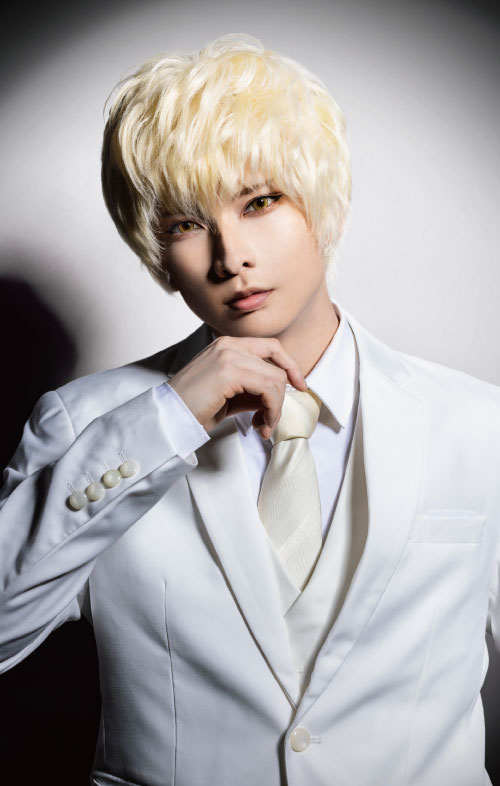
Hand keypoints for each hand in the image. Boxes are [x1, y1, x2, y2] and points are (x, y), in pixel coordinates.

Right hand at [168, 336, 305, 439]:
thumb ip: (253, 390)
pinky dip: (271, 410)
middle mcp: (228, 345)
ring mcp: (228, 356)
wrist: (169, 417)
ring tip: (262, 426)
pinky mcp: (229, 372)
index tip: (299, 385)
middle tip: (272, 419)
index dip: (289, 365)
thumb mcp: (229, 395)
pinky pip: (268, 389)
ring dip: (275, 408)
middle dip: (282, 394)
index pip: (270, 347)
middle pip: (277, 363)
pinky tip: (258, 425)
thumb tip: (277, 396)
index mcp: (226, 346)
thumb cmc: (194, 408)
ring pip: (275, 378)